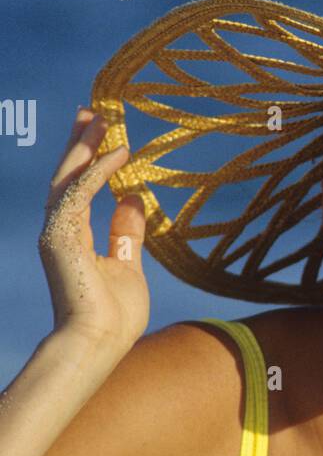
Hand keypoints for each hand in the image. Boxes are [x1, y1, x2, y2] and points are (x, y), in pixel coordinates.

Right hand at [38, 106, 149, 352]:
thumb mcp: (127, 263)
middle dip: (81, 141)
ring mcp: (57, 232)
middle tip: (94, 111)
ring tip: (104, 118)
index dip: (87, 157)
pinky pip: (81, 193)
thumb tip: (132, 197)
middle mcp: (59, 229)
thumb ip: (126, 232)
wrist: (97, 344)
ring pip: (69, 177)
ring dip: (87, 146)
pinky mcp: (62, 237)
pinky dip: (99, 171)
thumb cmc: (112, 316)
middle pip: (67, 174)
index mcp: (72, 236)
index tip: (100, 131)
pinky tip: (119, 153)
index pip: (77, 187)